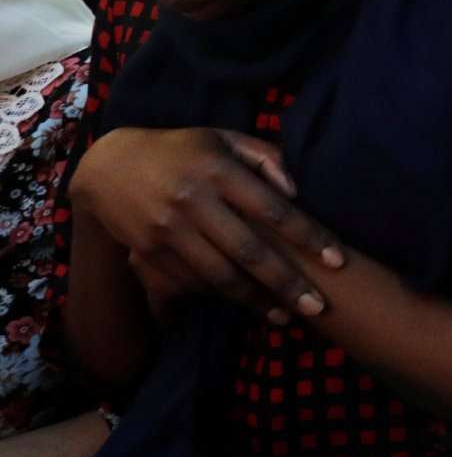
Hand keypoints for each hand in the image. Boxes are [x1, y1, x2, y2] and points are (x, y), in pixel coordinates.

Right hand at [71, 127, 346, 319]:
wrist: (108, 165)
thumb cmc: (182, 150)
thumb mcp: (223, 140)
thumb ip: (266, 158)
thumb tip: (298, 191)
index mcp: (219, 171)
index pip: (275, 209)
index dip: (309, 237)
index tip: (338, 260)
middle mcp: (194, 201)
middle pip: (250, 251)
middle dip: (287, 283)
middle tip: (319, 308)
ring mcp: (169, 229)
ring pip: (220, 275)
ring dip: (256, 301)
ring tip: (286, 317)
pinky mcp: (149, 250)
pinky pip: (192, 281)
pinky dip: (220, 296)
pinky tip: (245, 304)